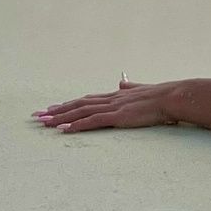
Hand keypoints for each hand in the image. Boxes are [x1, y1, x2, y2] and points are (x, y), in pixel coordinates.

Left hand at [33, 77, 177, 133]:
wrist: (172, 96)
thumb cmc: (161, 95)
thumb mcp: (143, 89)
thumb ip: (131, 86)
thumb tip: (122, 81)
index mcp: (115, 95)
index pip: (86, 99)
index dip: (68, 104)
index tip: (52, 108)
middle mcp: (110, 99)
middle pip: (77, 104)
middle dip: (56, 111)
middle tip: (38, 116)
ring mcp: (112, 107)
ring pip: (80, 112)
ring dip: (60, 117)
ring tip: (43, 122)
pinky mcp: (117, 116)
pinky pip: (92, 122)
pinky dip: (75, 125)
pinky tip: (63, 130)